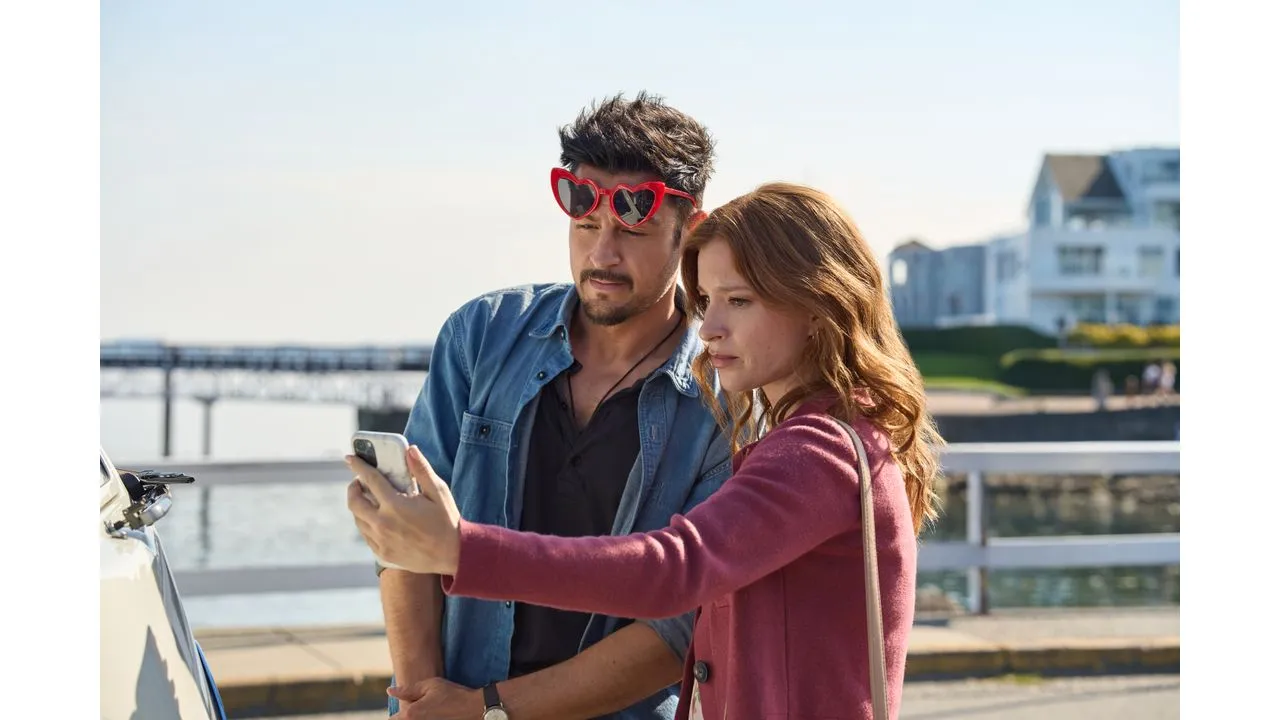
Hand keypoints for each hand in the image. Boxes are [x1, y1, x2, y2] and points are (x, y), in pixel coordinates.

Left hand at [346, 445, 461, 574]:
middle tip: (359, 482)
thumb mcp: (438, 492)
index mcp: (395, 505)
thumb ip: (422, 470)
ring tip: (369, 500)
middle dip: (353, 488)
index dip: (358, 466)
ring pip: (357, 519)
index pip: (370, 480)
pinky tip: (377, 519)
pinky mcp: (382, 553)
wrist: (452, 555)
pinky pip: (365, 535)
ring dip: (359, 506)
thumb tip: (410, 450)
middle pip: (354, 502)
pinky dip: (366, 523)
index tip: (350, 458)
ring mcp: (381, 540)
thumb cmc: (447, 521)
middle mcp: (383, 523)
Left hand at [389, 677, 484, 718]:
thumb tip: (390, 691)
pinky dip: (427, 719)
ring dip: (416, 718)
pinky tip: (436, 715)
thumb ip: (407, 690)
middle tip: (422, 709)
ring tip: (429, 711)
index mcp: (410, 714)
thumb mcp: (429, 685)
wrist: (472, 708)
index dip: (398, 713)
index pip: (393, 719)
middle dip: (407, 717)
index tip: (408, 706)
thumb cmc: (451, 694)